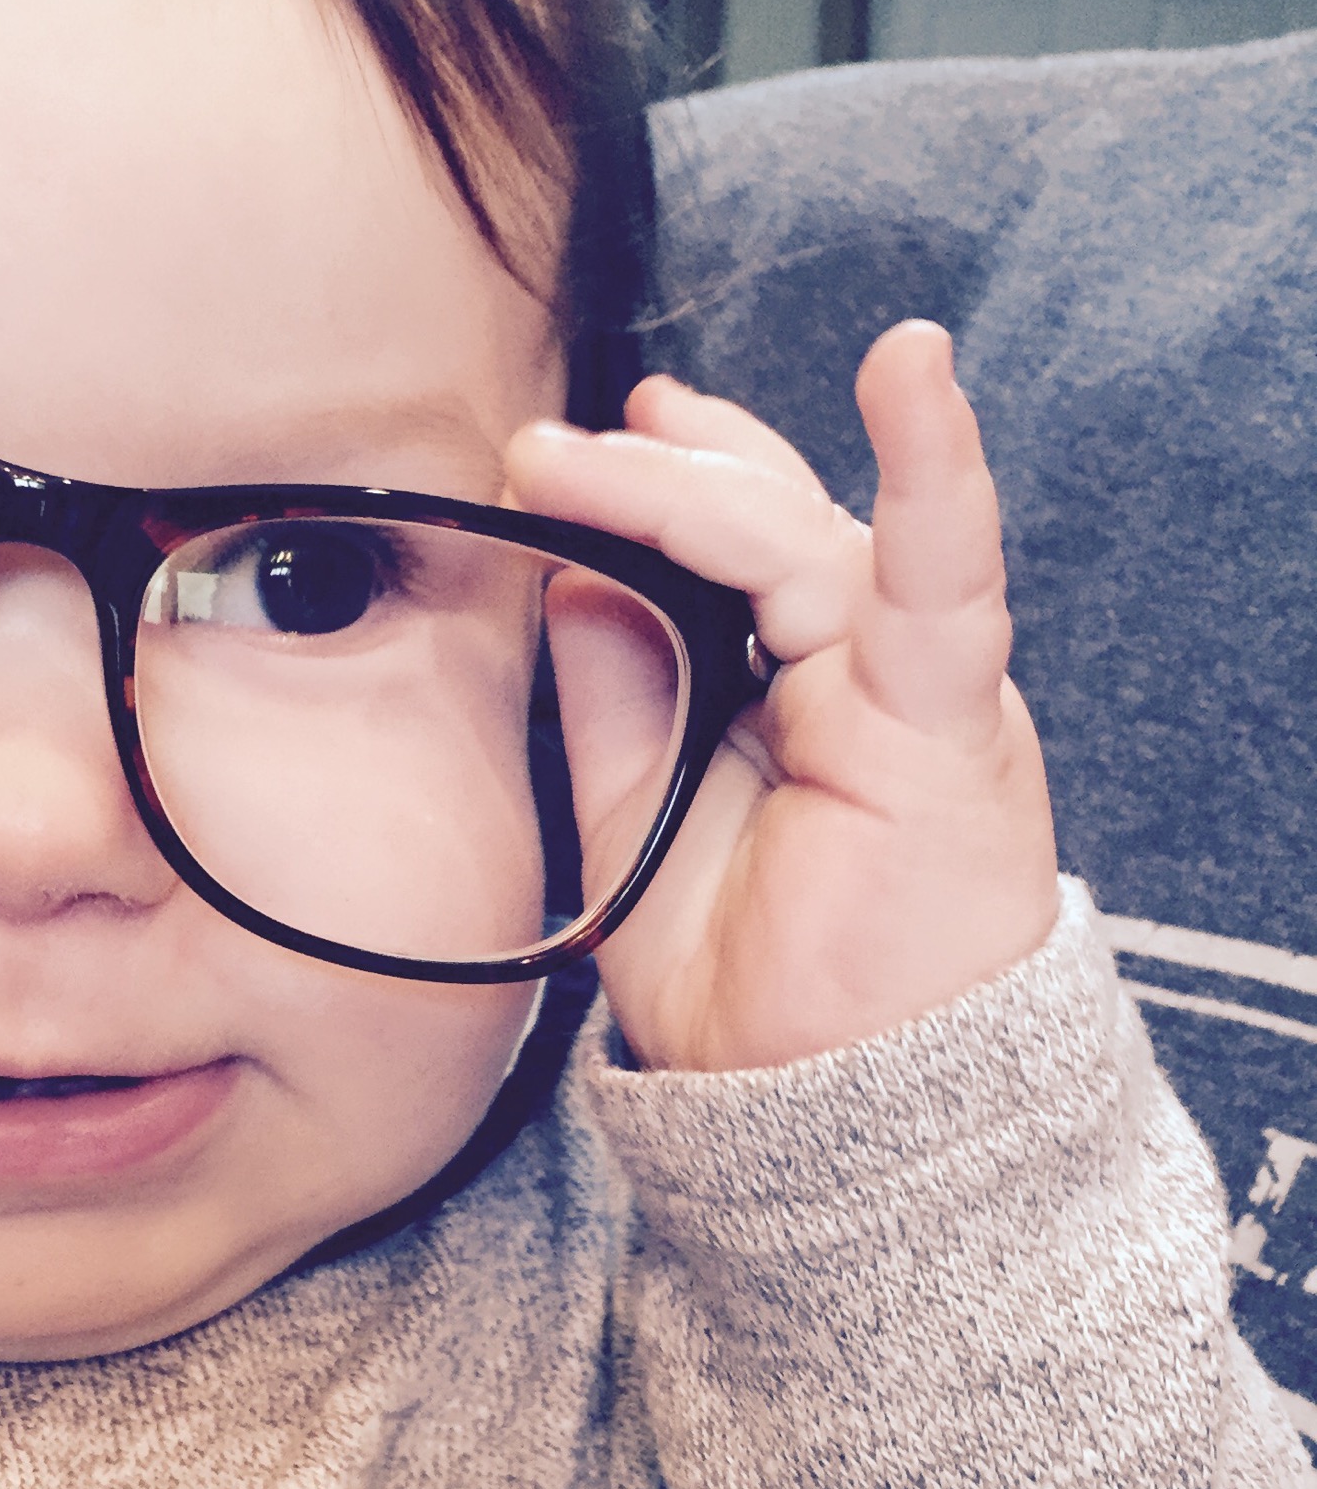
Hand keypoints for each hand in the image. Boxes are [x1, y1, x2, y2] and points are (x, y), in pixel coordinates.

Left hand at [507, 321, 1058, 1072]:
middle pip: (765, 524)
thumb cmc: (745, 987)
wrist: (816, 1116)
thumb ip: (616, 688)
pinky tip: (915, 372)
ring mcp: (914, 687)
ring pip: (806, 541)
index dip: (656, 479)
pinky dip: (935, 475)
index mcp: (802, 688)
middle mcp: (866, 671)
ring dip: (697, 487)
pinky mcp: (945, 721)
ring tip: (603, 444)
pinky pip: (943, 581)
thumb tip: (575, 565)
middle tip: (543, 448)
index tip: (555, 450)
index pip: (736, 545)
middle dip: (653, 472)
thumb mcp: (632, 813)